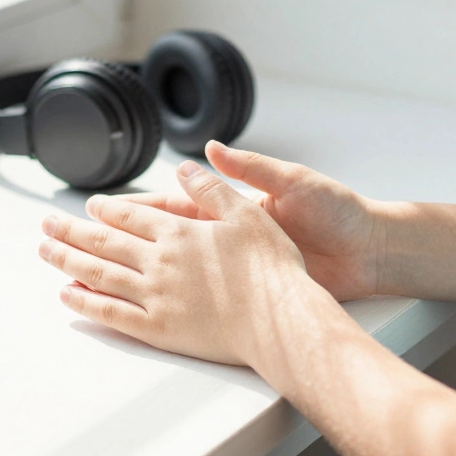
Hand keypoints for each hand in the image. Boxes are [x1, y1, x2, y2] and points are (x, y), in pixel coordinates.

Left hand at [37, 159, 314, 366]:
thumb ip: (211, 188)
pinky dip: (85, 302)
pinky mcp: (158, 329)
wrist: (280, 321)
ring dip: (68, 260)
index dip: (106, 209)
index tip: (88, 206)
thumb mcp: (247, 214)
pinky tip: (68, 295)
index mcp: (179, 231)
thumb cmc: (271, 270)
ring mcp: (155, 296)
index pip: (130, 215)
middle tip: (46, 224)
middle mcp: (159, 261)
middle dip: (71, 231)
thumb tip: (184, 165)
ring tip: (45, 251)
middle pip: (104, 241)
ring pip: (99, 273)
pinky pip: (110, 313)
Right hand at [118, 141, 382, 301]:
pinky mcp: (251, 290)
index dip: (137, 208)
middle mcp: (228, 237)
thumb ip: (251, 169)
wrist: (371, 249)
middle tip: (83, 240)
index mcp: (235, 207)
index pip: (175, 206)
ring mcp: (236, 267)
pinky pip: (205, 296)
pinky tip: (147, 307)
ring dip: (140, 274)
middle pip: (165, 240)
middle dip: (124, 239)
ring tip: (99, 277)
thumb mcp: (294, 182)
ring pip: (177, 271)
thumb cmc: (338, 211)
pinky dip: (175, 301)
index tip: (101, 207)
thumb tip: (213, 148)